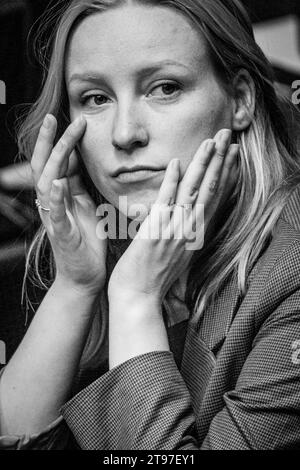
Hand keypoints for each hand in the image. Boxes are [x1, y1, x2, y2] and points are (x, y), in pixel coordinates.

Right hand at [31, 114, 107, 295]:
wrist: (86, 275)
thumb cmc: (87, 241)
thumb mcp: (85, 206)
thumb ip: (80, 184)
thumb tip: (82, 160)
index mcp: (62, 196)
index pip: (58, 162)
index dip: (62, 141)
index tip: (75, 119)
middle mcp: (53, 203)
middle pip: (46, 166)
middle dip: (51, 141)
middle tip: (55, 118)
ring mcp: (54, 218)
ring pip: (46, 183)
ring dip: (54, 161)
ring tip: (63, 140)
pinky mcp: (61, 234)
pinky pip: (55, 214)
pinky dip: (55, 198)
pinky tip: (58, 183)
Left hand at [108, 129, 238, 303]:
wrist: (139, 298)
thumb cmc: (153, 277)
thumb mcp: (175, 252)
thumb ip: (183, 233)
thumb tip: (185, 218)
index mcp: (195, 234)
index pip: (215, 198)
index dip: (226, 174)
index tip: (233, 154)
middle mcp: (190, 231)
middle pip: (210, 190)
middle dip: (220, 160)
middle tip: (228, 136)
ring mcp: (175, 231)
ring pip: (193, 192)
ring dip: (203, 164)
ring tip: (212, 141)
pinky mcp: (155, 232)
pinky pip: (166, 202)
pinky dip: (173, 182)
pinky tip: (178, 163)